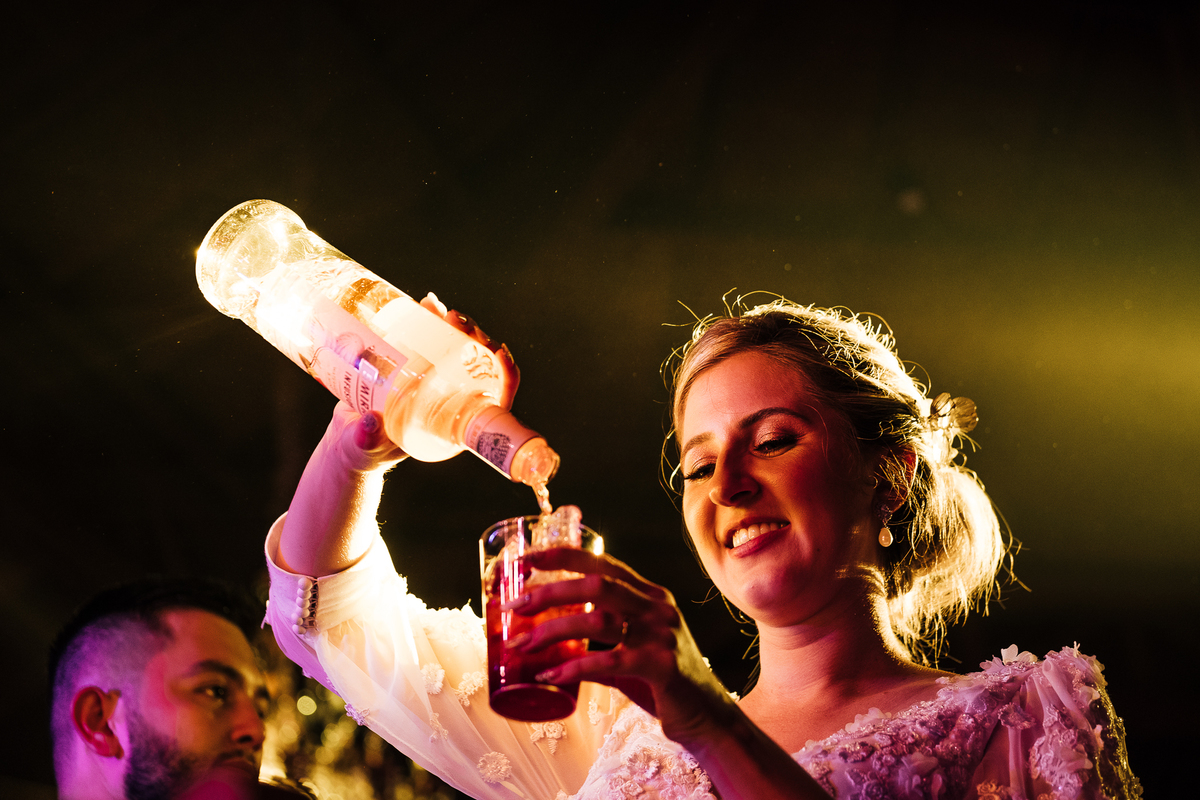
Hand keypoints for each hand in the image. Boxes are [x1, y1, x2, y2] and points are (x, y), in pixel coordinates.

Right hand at [324, 292, 520, 470]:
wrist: (349, 439)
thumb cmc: (363, 452)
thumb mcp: (365, 448)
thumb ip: (366, 440)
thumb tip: (369, 423)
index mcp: (455, 424)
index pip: (494, 399)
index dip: (504, 375)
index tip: (498, 351)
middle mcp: (452, 401)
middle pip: (478, 367)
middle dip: (475, 338)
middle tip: (455, 319)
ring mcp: (437, 383)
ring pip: (458, 350)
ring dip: (454, 325)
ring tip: (436, 306)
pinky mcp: (418, 368)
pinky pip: (434, 342)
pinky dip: (431, 322)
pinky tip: (426, 304)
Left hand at [505, 548, 736, 745]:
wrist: (710, 718)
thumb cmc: (665, 685)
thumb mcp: (634, 651)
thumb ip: (602, 641)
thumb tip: (550, 643)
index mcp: (651, 596)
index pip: (604, 564)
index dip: (563, 556)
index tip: (527, 558)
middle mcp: (658, 608)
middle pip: (595, 585)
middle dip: (548, 593)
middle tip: (514, 608)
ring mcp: (662, 635)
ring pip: (597, 620)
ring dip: (551, 631)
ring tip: (521, 645)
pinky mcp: (662, 667)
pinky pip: (608, 662)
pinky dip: (573, 667)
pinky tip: (549, 676)